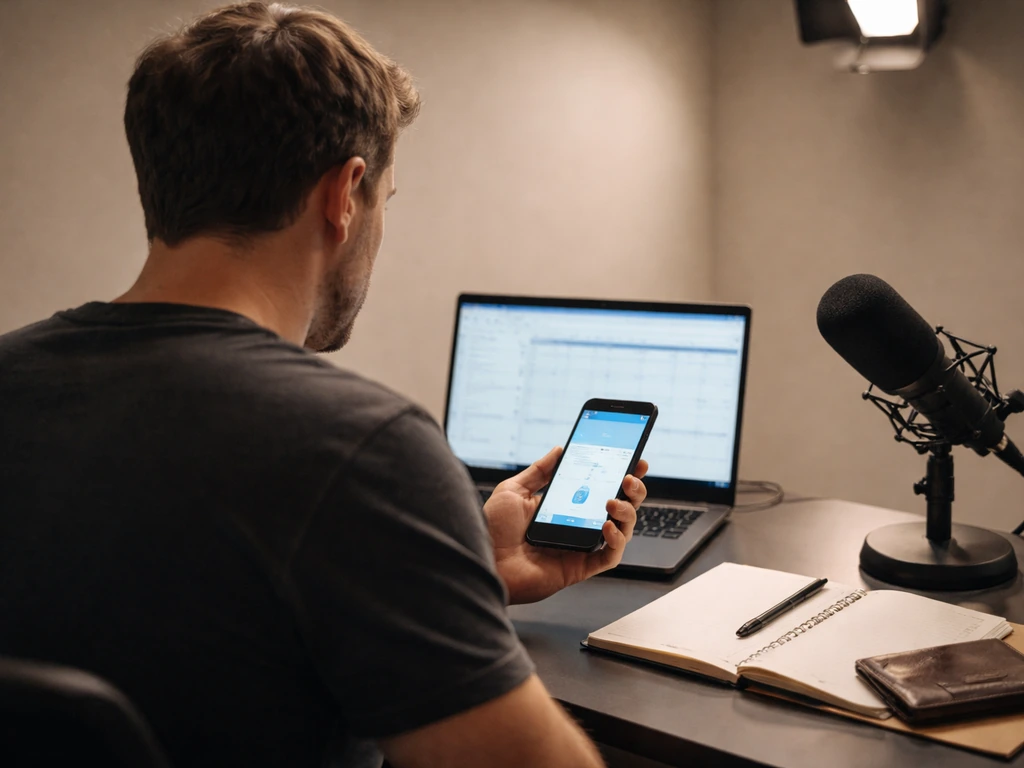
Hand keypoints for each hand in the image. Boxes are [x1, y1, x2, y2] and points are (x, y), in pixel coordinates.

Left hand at [484, 447, 647, 604]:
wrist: (484, 560)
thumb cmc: (493, 529)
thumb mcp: (514, 490)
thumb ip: (539, 471)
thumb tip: (559, 449)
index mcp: (566, 506)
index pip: (602, 488)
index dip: (623, 474)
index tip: (635, 459)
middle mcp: (579, 526)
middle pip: (620, 508)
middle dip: (634, 491)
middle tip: (630, 478)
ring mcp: (581, 547)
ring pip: (622, 531)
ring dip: (627, 513)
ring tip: (613, 501)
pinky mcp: (580, 568)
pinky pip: (610, 557)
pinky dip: (615, 541)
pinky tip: (607, 526)